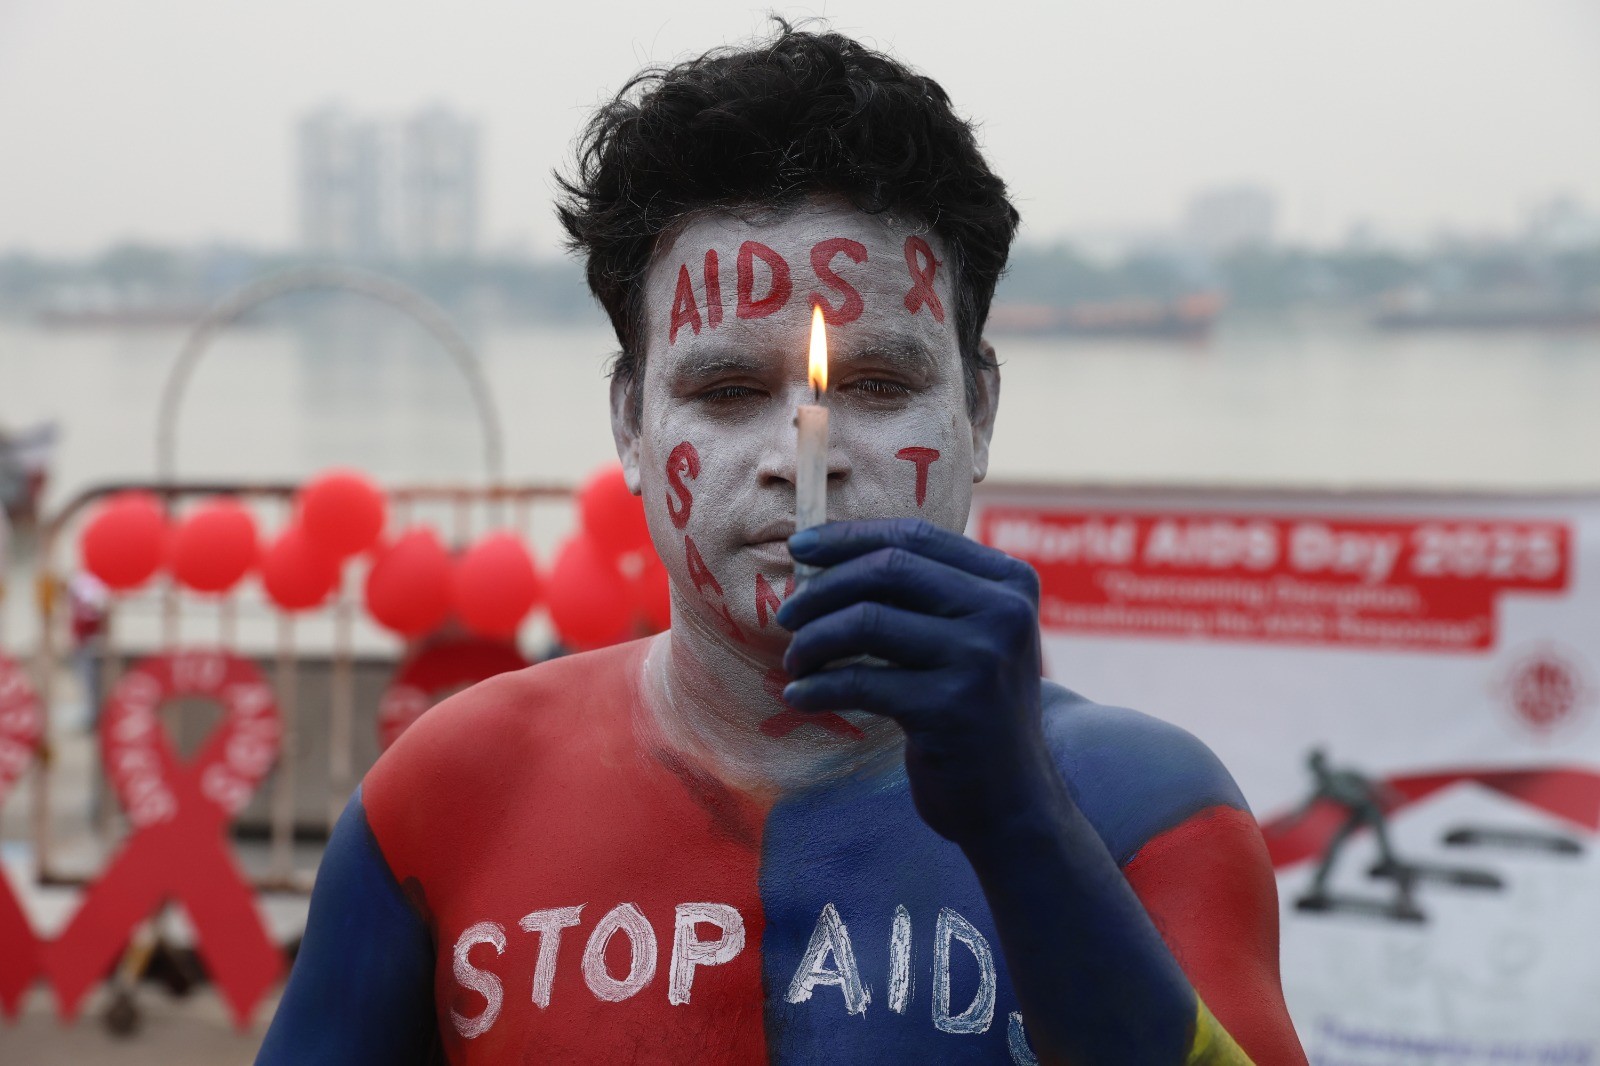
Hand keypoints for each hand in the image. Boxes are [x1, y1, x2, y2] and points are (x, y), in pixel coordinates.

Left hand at [779, 518, 1058, 844]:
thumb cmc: (973, 712)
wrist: (1011, 802)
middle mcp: (1003, 611)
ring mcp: (980, 658)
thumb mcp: (969, 639)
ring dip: (813, 640)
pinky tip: (800, 696)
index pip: (914, 537)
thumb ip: (925, 594)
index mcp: (1009, 581)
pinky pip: (859, 680)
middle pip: (887, 569)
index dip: (848, 538)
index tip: (799, 548)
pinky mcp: (951, 707)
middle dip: (823, 588)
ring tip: (795, 662)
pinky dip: (818, 686)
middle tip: (787, 615)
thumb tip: (825, 556)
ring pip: (866, 620)